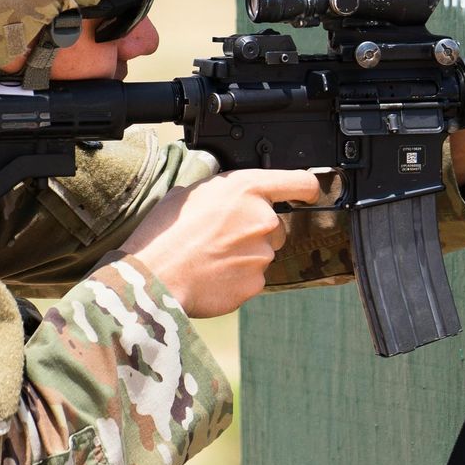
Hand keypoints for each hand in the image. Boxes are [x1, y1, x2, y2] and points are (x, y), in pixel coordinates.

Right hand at [122, 169, 322, 317]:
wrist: (156, 278)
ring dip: (243, 256)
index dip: (307, 189)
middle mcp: (263, 220)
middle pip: (276, 225)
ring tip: (209, 258)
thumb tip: (225, 195)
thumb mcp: (190, 194)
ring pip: (262, 253)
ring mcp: (262, 254)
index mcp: (247, 189)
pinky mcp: (256, 283)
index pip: (300, 182)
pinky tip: (211, 275)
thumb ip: (220, 191)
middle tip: (220, 238)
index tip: (308, 194)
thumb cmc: (166, 234)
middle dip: (254, 232)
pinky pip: (252, 278)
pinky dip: (236, 278)